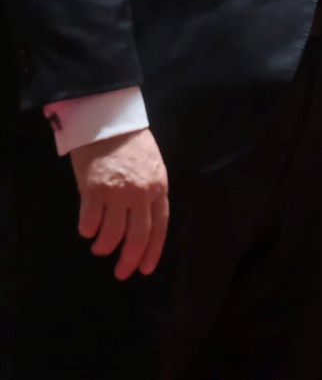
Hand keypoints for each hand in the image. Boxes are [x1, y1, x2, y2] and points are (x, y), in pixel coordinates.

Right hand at [69, 128, 169, 279]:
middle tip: (122, 273)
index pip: (160, 226)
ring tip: (99, 248)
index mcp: (159, 187)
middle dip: (129, 259)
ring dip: (105, 245)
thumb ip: (149, 193)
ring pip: (113, 233)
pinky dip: (88, 230)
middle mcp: (141, 193)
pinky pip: (90, 220)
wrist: (109, 122)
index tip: (145, 268)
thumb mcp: (152, 168)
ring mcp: (117, 192)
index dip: (152, 250)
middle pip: (138, 235)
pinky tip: (87, 231)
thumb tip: (141, 221)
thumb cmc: (132, 144)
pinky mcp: (94, 189)